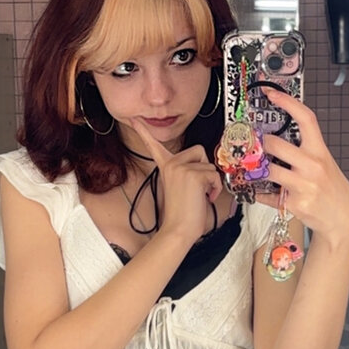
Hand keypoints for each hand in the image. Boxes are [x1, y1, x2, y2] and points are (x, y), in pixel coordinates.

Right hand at [128, 118, 222, 244]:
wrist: (179, 229)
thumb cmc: (182, 214)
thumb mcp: (182, 186)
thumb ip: (187, 172)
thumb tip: (203, 169)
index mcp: (166, 166)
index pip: (154, 146)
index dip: (144, 132)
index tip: (134, 120)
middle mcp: (172, 163)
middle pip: (199, 151)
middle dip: (205, 168)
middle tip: (198, 186)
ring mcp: (181, 167)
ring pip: (209, 165)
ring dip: (211, 182)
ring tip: (200, 195)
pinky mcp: (193, 174)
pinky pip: (214, 175)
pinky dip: (215, 188)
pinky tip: (205, 197)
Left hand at [255, 88, 348, 250]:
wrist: (343, 218)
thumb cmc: (331, 188)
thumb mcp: (325, 163)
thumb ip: (305, 151)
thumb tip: (277, 139)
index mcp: (320, 151)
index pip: (305, 118)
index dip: (287, 102)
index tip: (271, 92)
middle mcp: (312, 166)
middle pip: (276, 145)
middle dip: (261, 144)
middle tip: (256, 144)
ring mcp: (303, 186)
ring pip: (268, 171)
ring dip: (257, 169)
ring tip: (255, 168)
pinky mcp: (294, 204)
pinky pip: (267, 196)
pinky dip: (260, 193)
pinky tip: (260, 191)